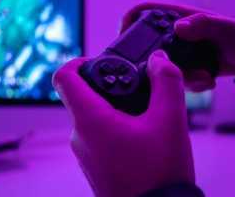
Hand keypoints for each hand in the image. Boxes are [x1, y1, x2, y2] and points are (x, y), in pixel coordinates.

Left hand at [52, 50, 194, 196]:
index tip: (96, 61)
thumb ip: (167, 82)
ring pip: (92, 117)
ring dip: (114, 109)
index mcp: (90, 120)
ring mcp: (84, 153)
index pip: (64, 77)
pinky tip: (139, 135)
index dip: (77, 61)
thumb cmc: (159, 174)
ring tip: (143, 115)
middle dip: (108, 87)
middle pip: (82, 96)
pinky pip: (98, 136)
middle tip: (134, 88)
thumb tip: (159, 60)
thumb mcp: (170, 120)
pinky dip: (114, 127)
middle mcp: (80, 136)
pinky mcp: (93, 164)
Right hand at [119, 2, 234, 91]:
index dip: (130, 18)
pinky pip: (175, 79)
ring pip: (161, 68)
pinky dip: (190, 84)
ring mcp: (176, 54)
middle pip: (146, 46)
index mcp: (179, 18)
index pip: (147, 12)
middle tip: (161, 70)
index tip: (122, 32)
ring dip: (178, 77)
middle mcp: (173, 37)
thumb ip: (204, 24)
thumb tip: (180, 28)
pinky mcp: (182, 69)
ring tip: (202, 76)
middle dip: (150, 60)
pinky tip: (205, 79)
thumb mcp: (224, 26)